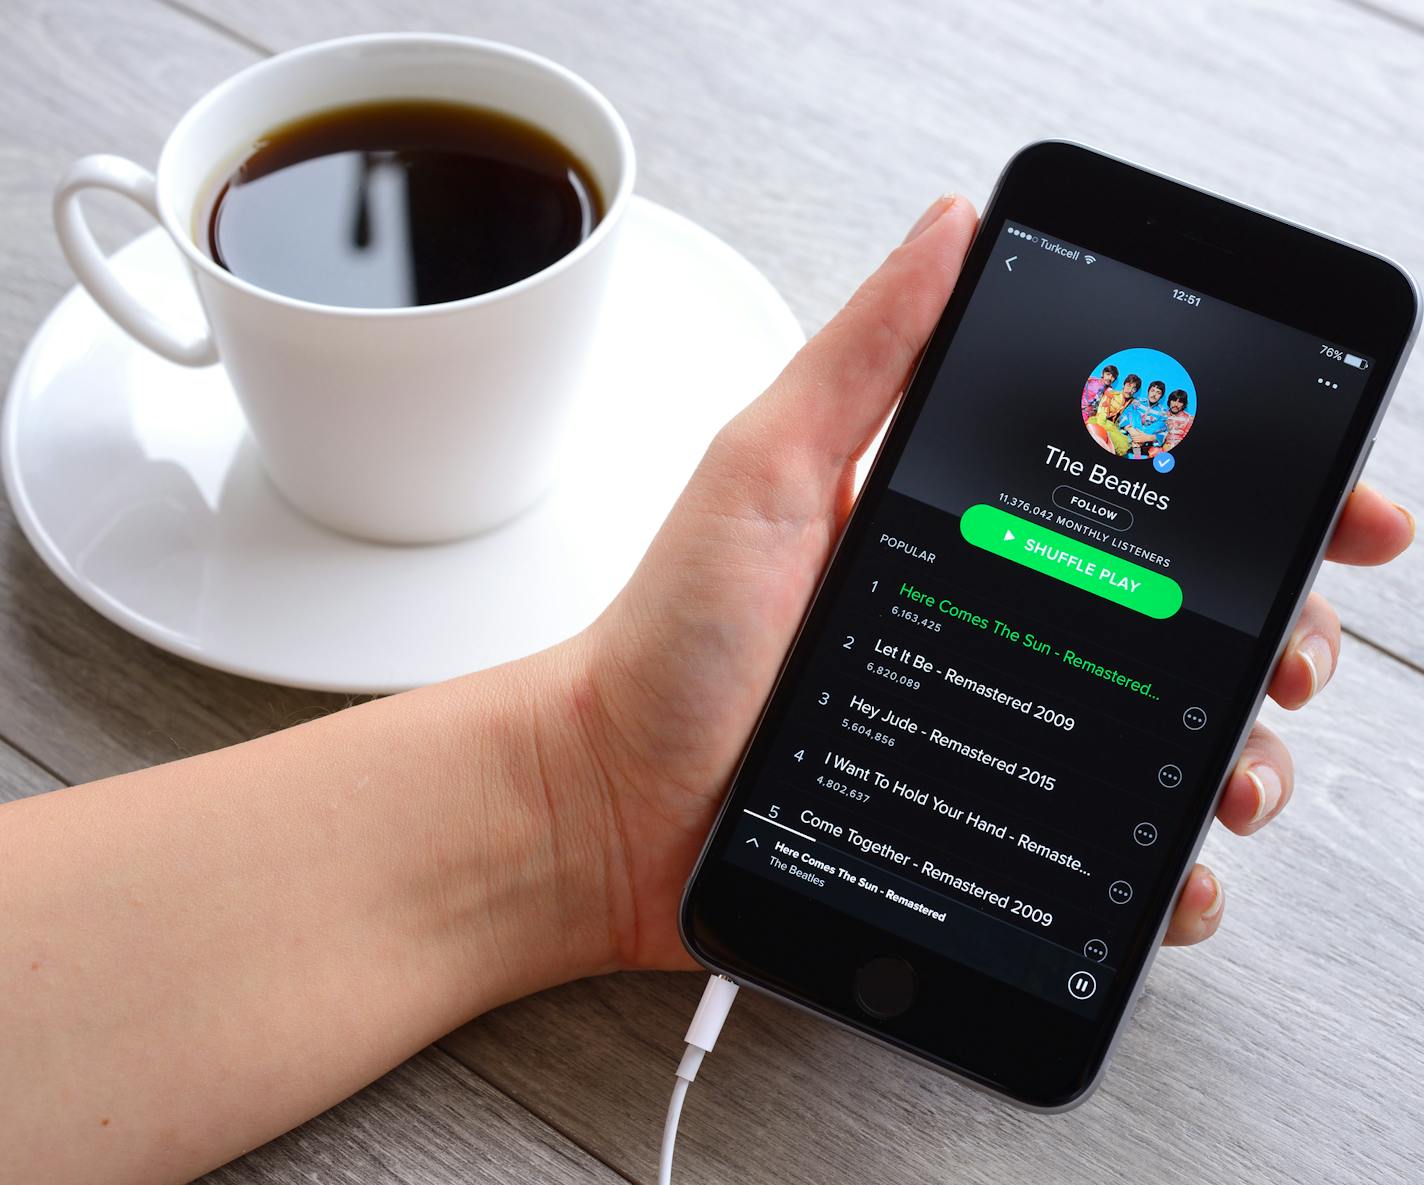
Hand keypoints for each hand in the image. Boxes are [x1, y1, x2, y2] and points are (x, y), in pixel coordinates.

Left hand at [552, 194, 1414, 970]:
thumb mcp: (767, 468)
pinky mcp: (971, 825)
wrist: (609, 798)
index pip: (1136, 503)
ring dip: (1234, 756)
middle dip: (1268, 638)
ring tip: (1234, 772)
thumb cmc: (674, 639)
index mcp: (964, 535)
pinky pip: (1096, 853)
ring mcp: (988, 730)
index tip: (1331, 511)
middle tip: (1285, 654)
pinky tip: (1171, 873)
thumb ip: (865, 355)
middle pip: (1179, 625)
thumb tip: (952, 228)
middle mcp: (992, 627)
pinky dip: (1157, 872)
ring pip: (1160, 743)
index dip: (1250, 503)